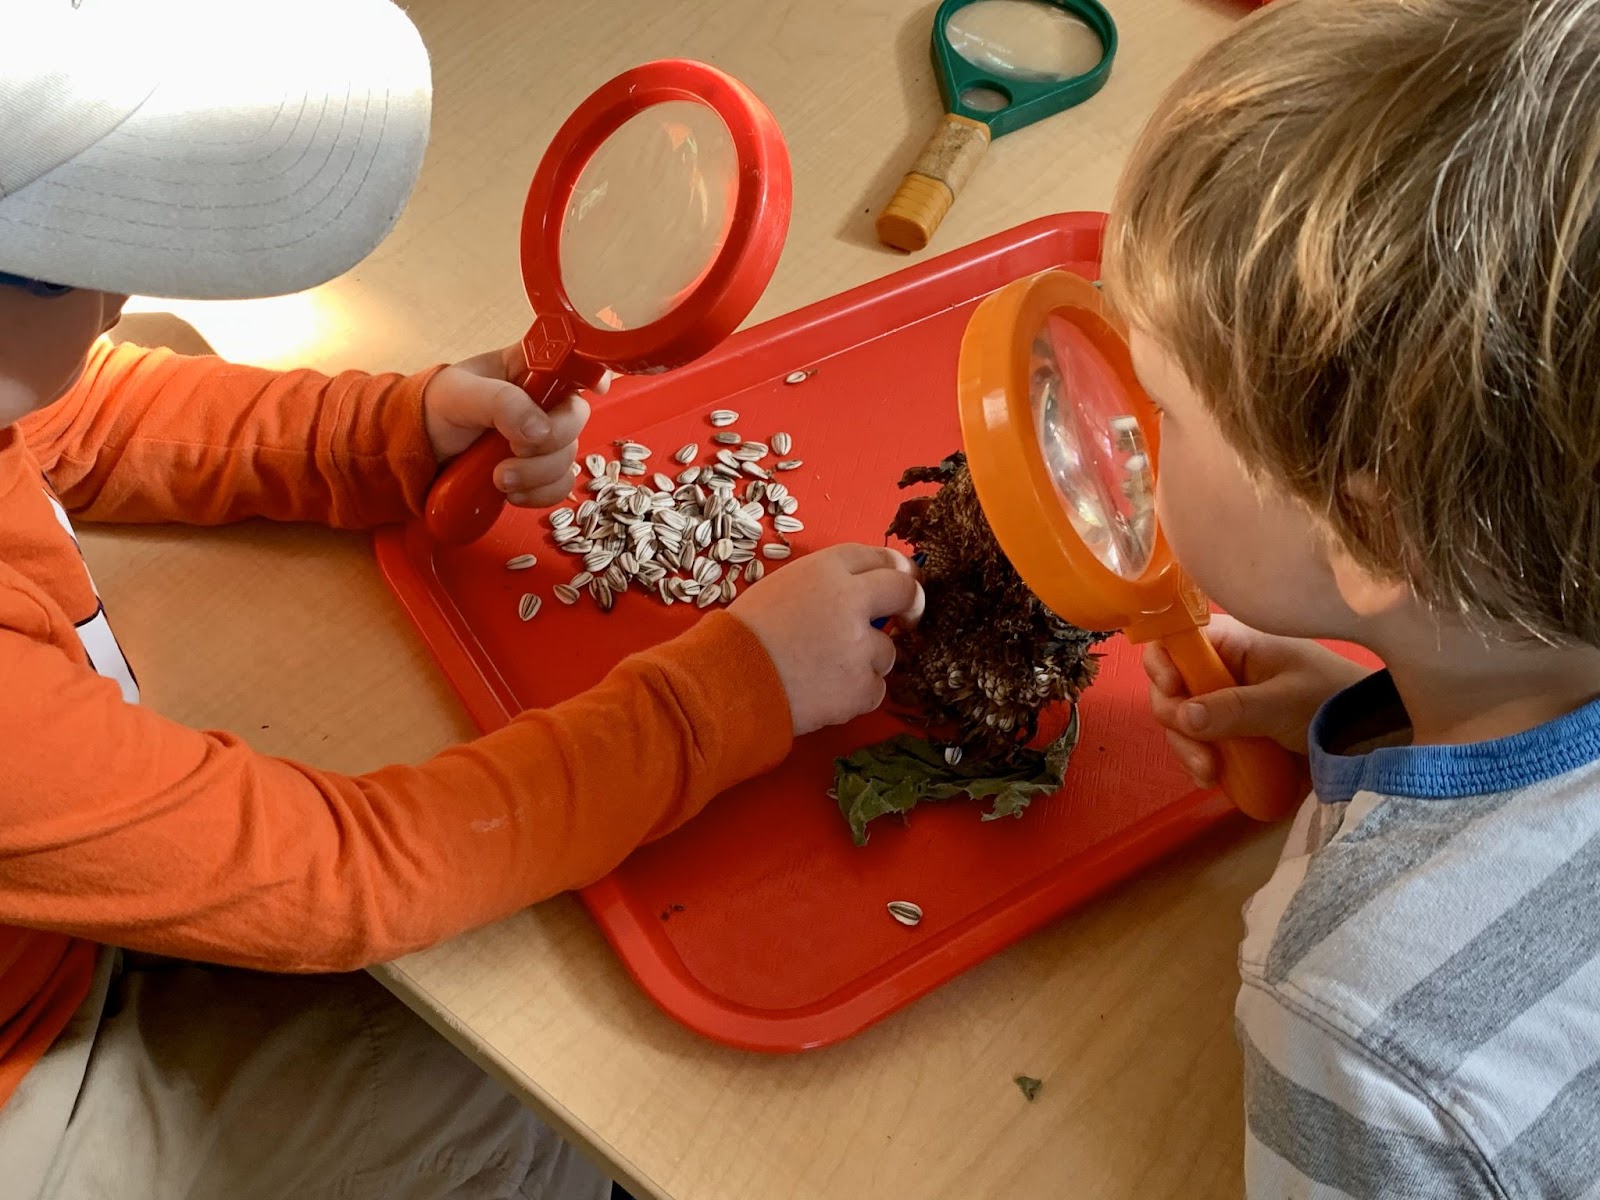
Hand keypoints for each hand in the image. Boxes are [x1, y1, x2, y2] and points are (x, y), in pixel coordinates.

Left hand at [422, 344, 605, 508]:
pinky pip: (560, 486)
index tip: (595, 389)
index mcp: (528, 368)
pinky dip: (538, 494)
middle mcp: (542, 401)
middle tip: (513, 450)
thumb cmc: (434, 409)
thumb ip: (501, 403)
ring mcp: (542, 439)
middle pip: (576, 417)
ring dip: (537, 474)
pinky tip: (511, 493)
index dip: (591, 372)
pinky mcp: (537, 472)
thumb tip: (540, 430)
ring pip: (569, 457)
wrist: (417, 454)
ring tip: (499, 478)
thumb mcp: (459, 395)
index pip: (572, 360)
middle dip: (549, 443)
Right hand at [730, 544, 924, 736]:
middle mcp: (850, 600)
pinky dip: (856, 694)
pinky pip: (875, 688)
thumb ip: (826, 585)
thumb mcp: (781, 588)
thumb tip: (863, 592)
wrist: (727, 683)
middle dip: (912, 602)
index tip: (903, 578)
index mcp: (826, 570)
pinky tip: (824, 693)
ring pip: (887, 650)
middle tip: (910, 616)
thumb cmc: (744, 636)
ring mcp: (860, 645)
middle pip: (904, 590)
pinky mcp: (861, 686)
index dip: (895, 569)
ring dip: (866, 661)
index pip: (880, 557)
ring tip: (824, 670)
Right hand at [1144, 616, 1369, 788]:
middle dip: (1175, 718)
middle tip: (1197, 748)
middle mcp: (1223, 669)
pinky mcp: (1231, 734)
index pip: (1178, 638)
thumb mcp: (1283, 703)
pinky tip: (1213, 779)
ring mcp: (1225, 703)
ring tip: (1209, 773)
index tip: (1172, 689)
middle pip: (1171, 685)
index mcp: (1235, 643)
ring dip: (1186, 747)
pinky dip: (1199, 762)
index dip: (1164, 660)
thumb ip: (1233, 708)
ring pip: (1181, 720)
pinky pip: (1199, 744)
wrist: (1371, 738)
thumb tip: (1184, 716)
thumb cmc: (1331, 703)